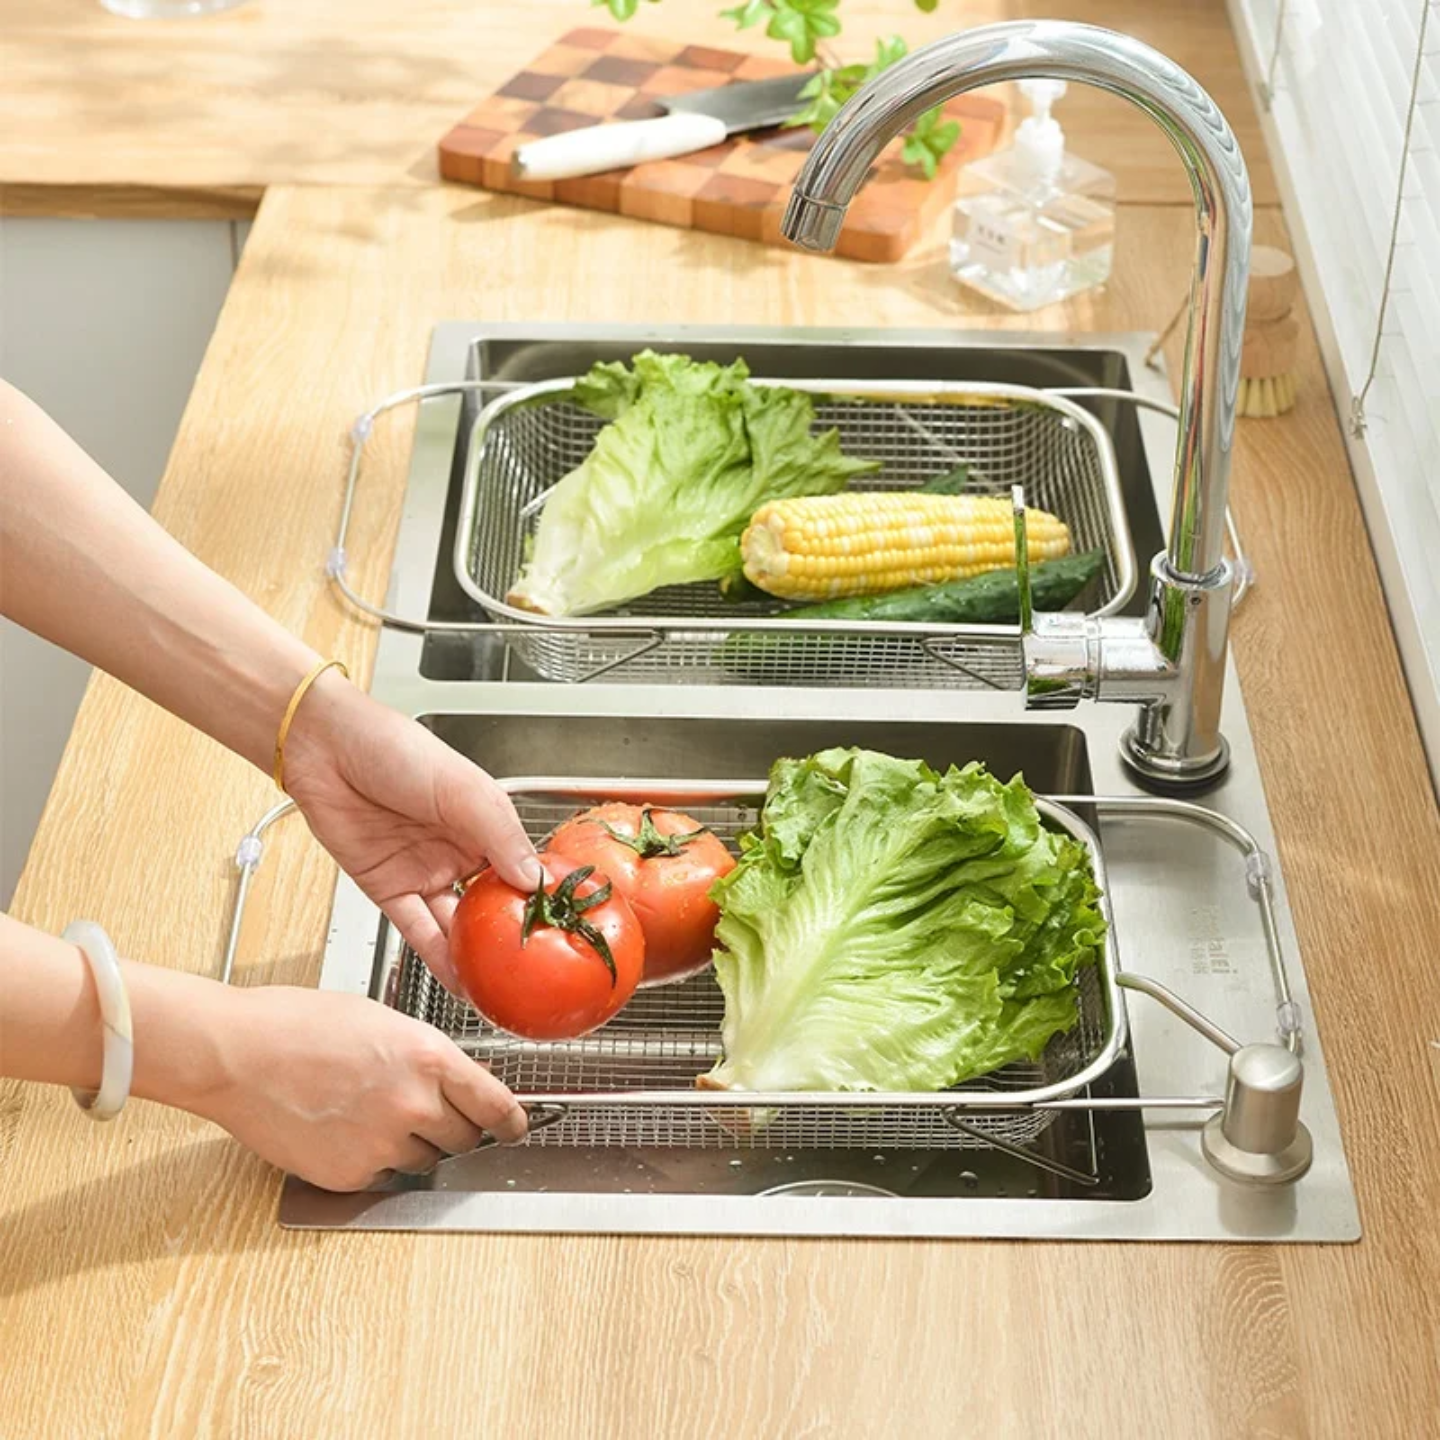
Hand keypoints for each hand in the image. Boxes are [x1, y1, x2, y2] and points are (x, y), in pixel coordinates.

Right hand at [197, 986, 526, 1191]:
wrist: (238, 1053)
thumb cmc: (299, 1024)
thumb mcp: (383, 1020)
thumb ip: (425, 1055)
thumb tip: (454, 1081)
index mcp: (428, 1057)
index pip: (495, 1105)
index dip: (511, 1121)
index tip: (517, 1127)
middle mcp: (414, 1104)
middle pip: (465, 1139)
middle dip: (455, 1127)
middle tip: (429, 1111)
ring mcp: (382, 1143)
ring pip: (424, 1159)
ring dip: (413, 1144)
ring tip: (372, 1112)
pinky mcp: (350, 1174)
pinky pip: (382, 1173)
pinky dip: (372, 1158)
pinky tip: (344, 1128)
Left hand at [281, 672, 541, 991]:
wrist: (324, 747)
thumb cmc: (393, 747)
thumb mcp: (462, 788)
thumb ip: (499, 834)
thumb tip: (533, 878)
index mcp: (484, 822)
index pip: (522, 869)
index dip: (540, 899)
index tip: (561, 928)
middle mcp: (457, 849)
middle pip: (491, 903)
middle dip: (511, 937)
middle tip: (535, 970)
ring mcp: (423, 871)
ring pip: (456, 924)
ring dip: (475, 955)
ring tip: (499, 986)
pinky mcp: (389, 888)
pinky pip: (416, 930)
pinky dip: (437, 956)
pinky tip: (457, 978)